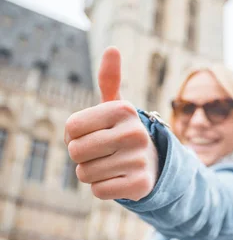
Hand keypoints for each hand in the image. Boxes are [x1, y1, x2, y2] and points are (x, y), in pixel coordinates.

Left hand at [65, 47, 158, 200]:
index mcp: (124, 110)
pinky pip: (98, 190)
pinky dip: (102, 188)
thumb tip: (112, 48)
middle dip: (82, 156)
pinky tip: (118, 179)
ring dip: (91, 173)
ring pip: (85, 174)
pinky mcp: (140, 184)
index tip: (92, 134)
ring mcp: (138, 159)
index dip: (74, 135)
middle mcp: (134, 132)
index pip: (71, 128)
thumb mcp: (116, 106)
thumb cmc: (123, 132)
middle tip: (101, 152)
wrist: (154, 164)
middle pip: (75, 151)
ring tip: (110, 165)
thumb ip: (110, 80)